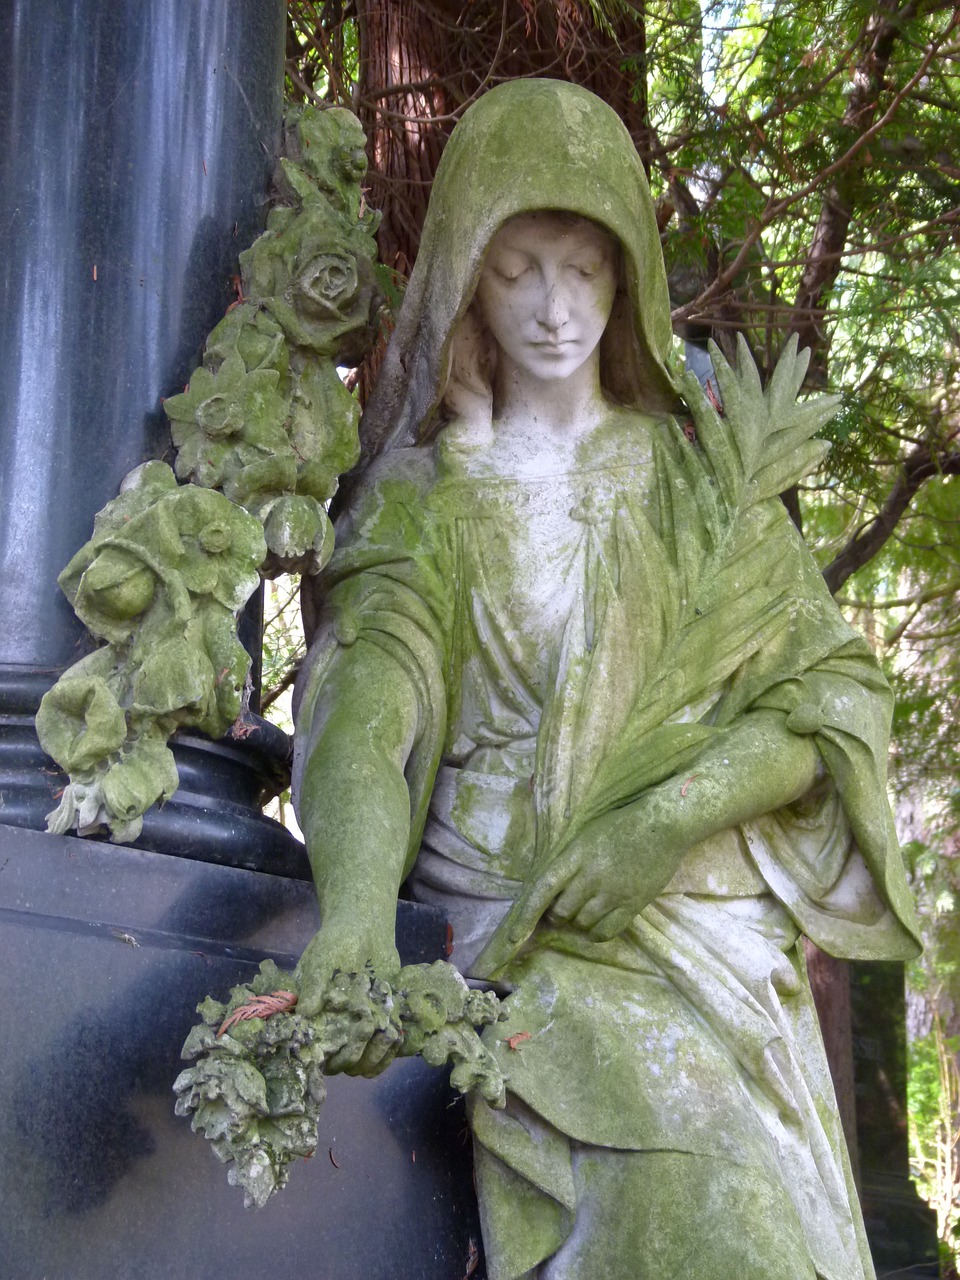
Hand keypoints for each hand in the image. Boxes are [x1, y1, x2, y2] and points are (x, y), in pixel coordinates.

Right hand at [295, 921, 401, 1075]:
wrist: (365, 929)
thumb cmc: (336, 944)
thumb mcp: (321, 961)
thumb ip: (314, 986)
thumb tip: (305, 1013)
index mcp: (314, 1019)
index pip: (317, 1053)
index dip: (326, 1056)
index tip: (338, 1042)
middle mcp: (335, 1031)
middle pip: (343, 1064)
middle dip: (355, 1053)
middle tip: (365, 1028)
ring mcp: (358, 1030)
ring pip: (365, 1063)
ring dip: (375, 1054)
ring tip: (383, 1033)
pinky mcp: (380, 1024)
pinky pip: (385, 1050)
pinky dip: (391, 1049)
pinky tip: (395, 1034)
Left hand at [493, 797, 691, 958]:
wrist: (663, 824)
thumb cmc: (622, 825)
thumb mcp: (586, 836)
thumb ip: (569, 862)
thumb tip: (551, 890)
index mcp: (575, 855)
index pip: (543, 888)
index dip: (525, 915)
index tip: (511, 937)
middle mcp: (591, 875)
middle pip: (561, 911)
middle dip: (558, 913)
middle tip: (566, 905)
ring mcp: (612, 891)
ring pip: (582, 923)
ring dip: (579, 920)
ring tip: (589, 905)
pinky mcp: (632, 903)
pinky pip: (605, 932)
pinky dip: (597, 932)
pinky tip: (599, 921)